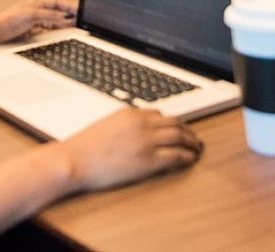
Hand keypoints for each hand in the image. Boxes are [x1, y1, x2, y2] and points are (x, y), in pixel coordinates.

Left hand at [0, 0, 76, 43]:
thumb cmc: (9, 19)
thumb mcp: (31, 15)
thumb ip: (48, 15)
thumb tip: (63, 16)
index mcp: (36, 3)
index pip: (56, 3)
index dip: (67, 6)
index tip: (78, 11)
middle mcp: (36, 10)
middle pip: (56, 12)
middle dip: (68, 15)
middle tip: (80, 20)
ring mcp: (34, 21)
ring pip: (53, 22)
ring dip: (63, 24)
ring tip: (74, 27)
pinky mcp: (31, 30)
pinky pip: (47, 30)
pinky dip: (55, 31)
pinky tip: (61, 33)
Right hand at [58, 108, 202, 192]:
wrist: (77, 159)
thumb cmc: (86, 145)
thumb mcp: (107, 124)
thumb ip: (125, 123)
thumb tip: (137, 127)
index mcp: (130, 113)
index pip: (159, 113)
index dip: (171, 121)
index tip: (176, 127)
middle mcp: (141, 124)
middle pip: (174, 122)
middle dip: (187, 129)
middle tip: (193, 136)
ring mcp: (147, 142)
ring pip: (179, 136)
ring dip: (191, 141)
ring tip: (196, 147)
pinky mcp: (150, 161)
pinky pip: (176, 156)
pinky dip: (187, 156)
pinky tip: (190, 159)